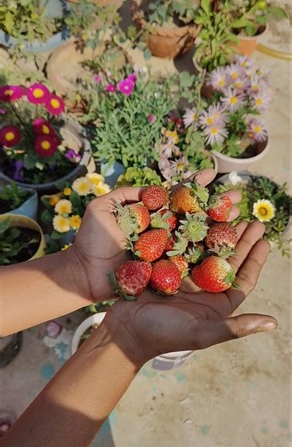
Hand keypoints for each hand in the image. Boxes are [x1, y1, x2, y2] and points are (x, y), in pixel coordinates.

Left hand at [65, 169, 237, 303]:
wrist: (84, 274)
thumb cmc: (91, 240)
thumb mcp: (103, 208)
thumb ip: (128, 195)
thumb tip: (157, 189)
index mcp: (151, 214)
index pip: (177, 196)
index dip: (195, 185)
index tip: (213, 173)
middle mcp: (163, 231)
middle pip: (195, 216)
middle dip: (217, 206)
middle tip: (240, 197)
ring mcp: (166, 251)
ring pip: (197, 237)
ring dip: (220, 228)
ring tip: (241, 218)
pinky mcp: (166, 271)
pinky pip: (189, 262)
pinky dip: (208, 255)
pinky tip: (228, 247)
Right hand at [101, 170, 276, 364]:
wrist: (125, 330)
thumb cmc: (164, 335)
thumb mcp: (203, 333)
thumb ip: (237, 327)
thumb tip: (273, 323)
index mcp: (216, 303)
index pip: (242, 279)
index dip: (255, 260)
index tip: (265, 241)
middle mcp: (203, 289)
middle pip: (227, 260)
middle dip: (240, 239)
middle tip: (253, 219)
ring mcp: (184, 276)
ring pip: (206, 249)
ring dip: (218, 231)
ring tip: (230, 211)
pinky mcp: (165, 266)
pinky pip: (183, 245)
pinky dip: (191, 231)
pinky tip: (198, 215)